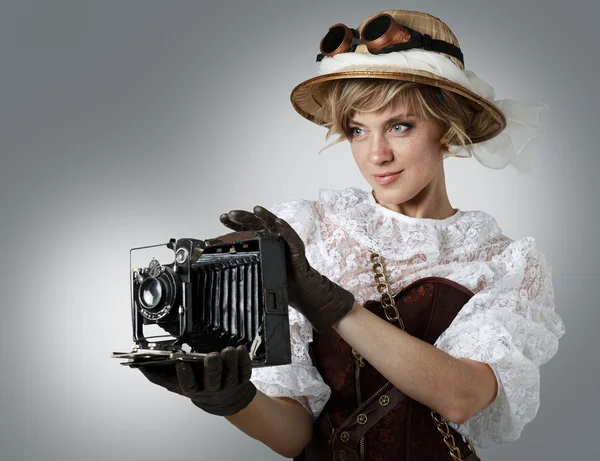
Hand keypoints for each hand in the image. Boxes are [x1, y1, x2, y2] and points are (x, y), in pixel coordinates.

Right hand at [137, 345, 255, 415]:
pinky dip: (244, 360)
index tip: (181, 364)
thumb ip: (161, 375)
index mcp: (195, 390)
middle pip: (213, 381)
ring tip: (229, 350)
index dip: (184, 376)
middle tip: (212, 355)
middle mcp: (212, 389)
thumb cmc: (199, 385)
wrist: (225, 399)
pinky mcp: (242, 379)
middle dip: (213, 368)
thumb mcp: (179, 384)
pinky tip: (241, 349)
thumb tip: (140, 366)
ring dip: (230, 361)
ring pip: (231, 375)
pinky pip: (245, 370)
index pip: (188, 386)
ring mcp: (229, 385)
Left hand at [220, 206, 354, 332]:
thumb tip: (220, 265)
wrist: (300, 292)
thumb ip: (245, 264)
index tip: (222, 218)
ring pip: (274, 225)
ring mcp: (285, 241)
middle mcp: (273, 238)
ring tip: (256, 210)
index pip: (247, 228)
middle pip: (257, 223)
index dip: (235, 223)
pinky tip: (278, 223)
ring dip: (265, 216)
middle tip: (231, 214)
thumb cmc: (280, 280)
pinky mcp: (297, 249)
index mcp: (262, 241)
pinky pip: (291, 237)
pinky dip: (284, 229)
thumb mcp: (258, 270)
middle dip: (244, 217)